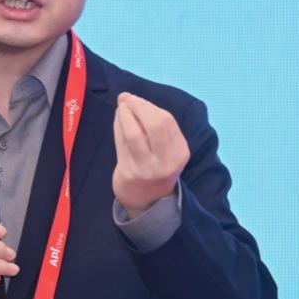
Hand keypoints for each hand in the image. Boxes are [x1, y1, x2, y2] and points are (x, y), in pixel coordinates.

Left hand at [112, 92, 188, 219]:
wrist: (148, 201)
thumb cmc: (156, 166)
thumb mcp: (165, 148)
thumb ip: (151, 123)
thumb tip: (128, 97)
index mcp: (180, 152)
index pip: (166, 120)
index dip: (149, 105)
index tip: (136, 99)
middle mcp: (166, 162)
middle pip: (154, 125)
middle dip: (138, 106)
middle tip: (126, 99)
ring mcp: (147, 169)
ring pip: (135, 134)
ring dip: (125, 115)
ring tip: (121, 107)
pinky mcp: (129, 173)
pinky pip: (121, 144)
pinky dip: (118, 127)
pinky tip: (118, 119)